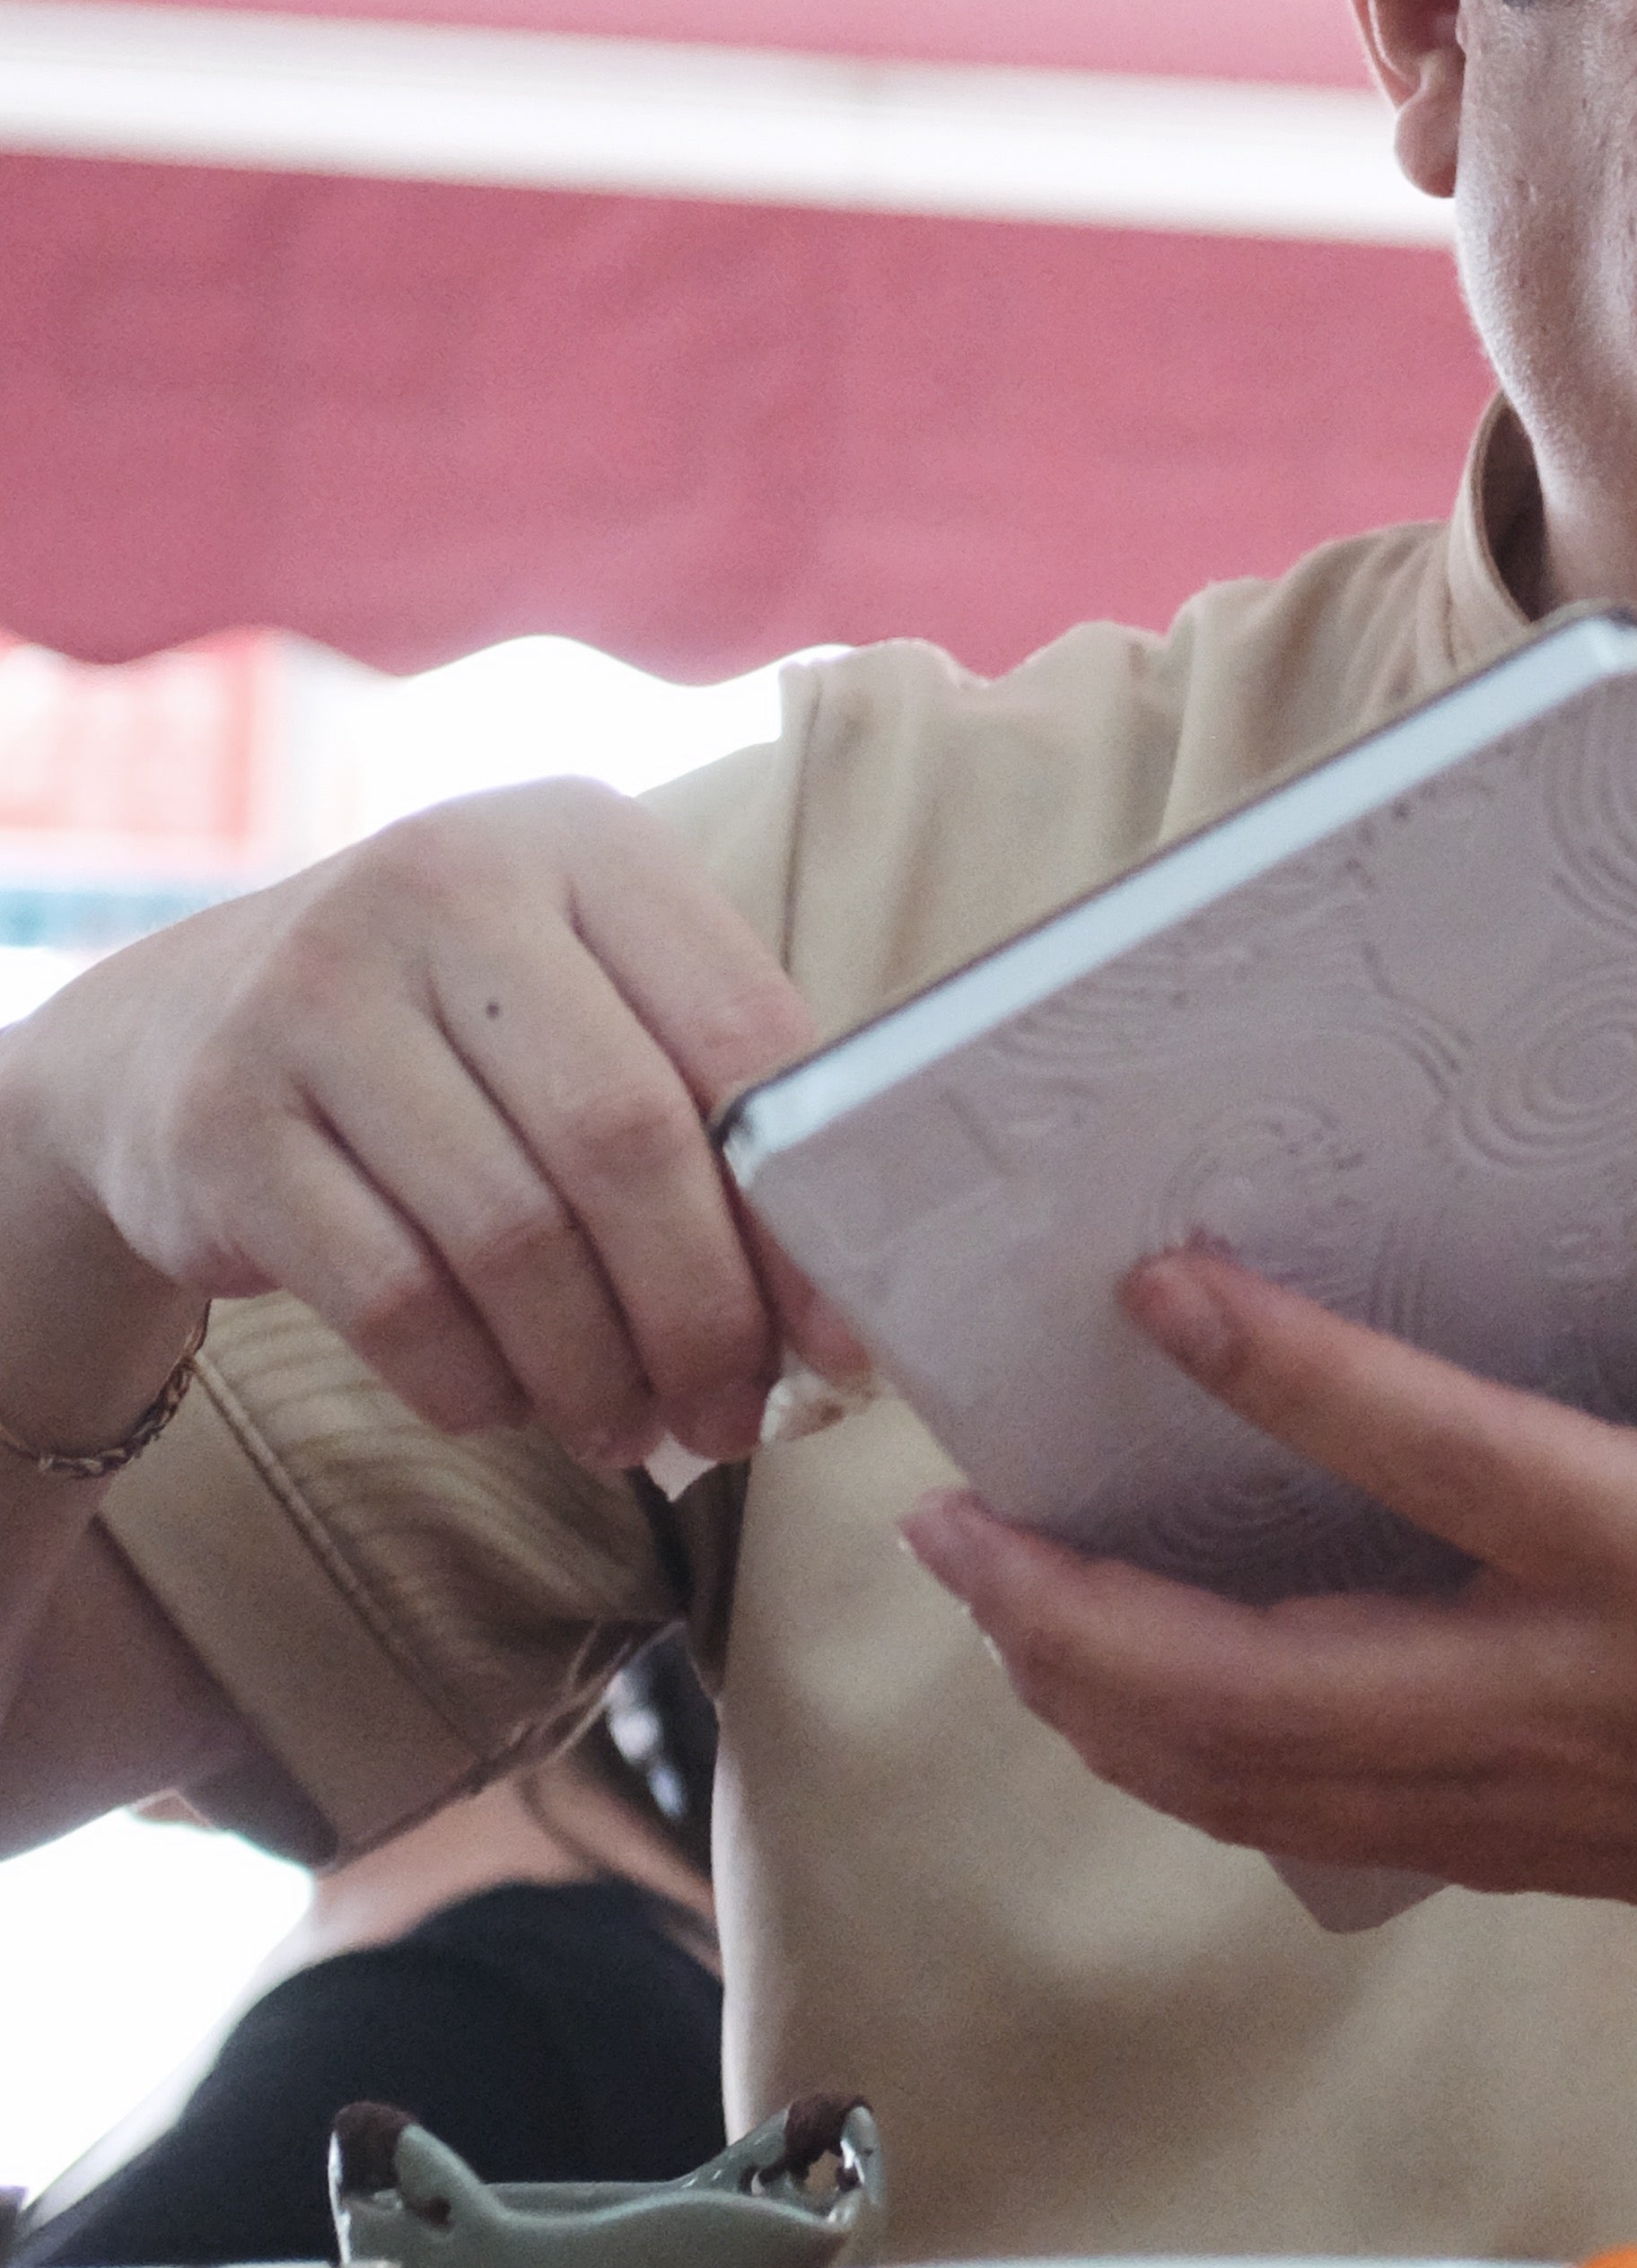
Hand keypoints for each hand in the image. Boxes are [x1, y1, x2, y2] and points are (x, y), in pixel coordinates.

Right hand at [2, 779, 837, 1468]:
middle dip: (699, 1309)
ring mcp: (318, 990)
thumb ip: (709, 1102)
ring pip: (510, 1231)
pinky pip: (390, 1293)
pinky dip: (471, 1379)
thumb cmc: (459, 1033)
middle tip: (732, 1413)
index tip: (834, 1334)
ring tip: (631, 1429)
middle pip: (626, 1136)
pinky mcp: (222, 1113)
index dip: (803, 1204)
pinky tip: (506, 1405)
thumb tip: (830, 1309)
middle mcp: (447, 883)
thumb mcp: (589, 996)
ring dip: (591, 1367)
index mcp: (584, 838)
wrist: (172, 1032)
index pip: (743, 1030)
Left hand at [900, 956, 1636, 1976]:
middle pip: (1271, 1692)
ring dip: (1087, 1689)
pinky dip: (1163, 1758)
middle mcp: (1575, 1693)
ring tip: (976, 1581)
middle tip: (952, 1514)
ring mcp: (1523, 1792)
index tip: (1157, 1286)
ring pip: (1246, 1777)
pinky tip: (1090, 1682)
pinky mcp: (1499, 1844)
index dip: (1292, 1375)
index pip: (1448, 1465)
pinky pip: (1286, 1817)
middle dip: (1085, 1615)